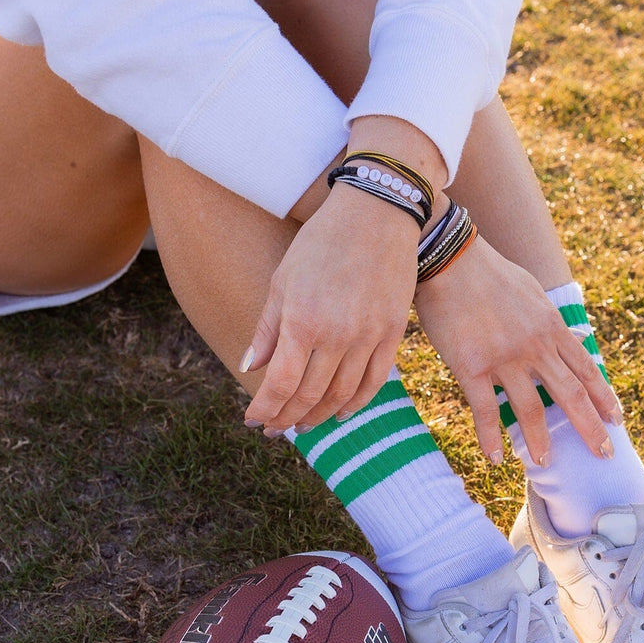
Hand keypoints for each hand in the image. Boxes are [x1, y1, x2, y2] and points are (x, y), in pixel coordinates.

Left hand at [242, 184, 417, 431]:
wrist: (377, 212)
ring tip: (303, 425)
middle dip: (287, 418)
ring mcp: (369, 336)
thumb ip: (268, 330)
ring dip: (319, 417)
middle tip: (275, 429)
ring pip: (342, 395)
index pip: (281, 384)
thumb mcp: (283, 279)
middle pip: (310, 396)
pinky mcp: (393, 333)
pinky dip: (356, 403)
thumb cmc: (322, 242)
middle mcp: (337, 335)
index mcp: (302, 320)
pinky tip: (341, 413)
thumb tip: (250, 368)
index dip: (265, 409)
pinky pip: (374, 381)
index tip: (254, 421)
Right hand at [413, 234, 621, 463]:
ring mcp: (505, 358)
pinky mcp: (472, 366)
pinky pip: (485, 410)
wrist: (449, 258)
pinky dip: (490, 437)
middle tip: (603, 454)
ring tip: (544, 463)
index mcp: (551, 326)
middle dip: (590, 429)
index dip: (604, 398)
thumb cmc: (486, 271)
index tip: (616, 420)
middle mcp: (535, 346)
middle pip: (571, 395)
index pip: (587, 370)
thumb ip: (549, 318)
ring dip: (539, 441)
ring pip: (530, 410)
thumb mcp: (531, 290)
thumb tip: (570, 333)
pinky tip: (496, 458)